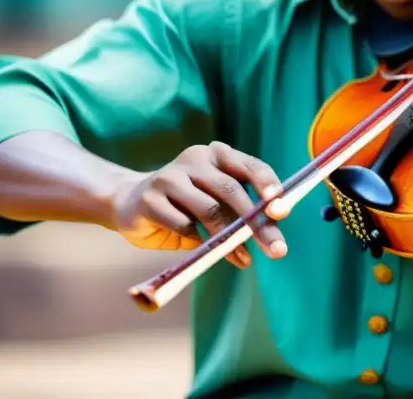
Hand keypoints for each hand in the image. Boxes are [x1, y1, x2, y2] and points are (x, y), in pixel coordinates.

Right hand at [110, 141, 289, 267]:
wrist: (130, 203)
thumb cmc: (185, 205)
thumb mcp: (216, 201)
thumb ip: (239, 209)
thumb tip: (272, 226)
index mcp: (217, 154)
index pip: (250, 166)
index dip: (268, 186)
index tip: (282, 210)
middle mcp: (195, 159)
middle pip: (232, 191)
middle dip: (257, 223)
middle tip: (277, 250)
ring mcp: (170, 176)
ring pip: (209, 209)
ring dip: (229, 239)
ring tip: (243, 258)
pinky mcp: (150, 198)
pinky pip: (183, 225)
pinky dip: (199, 242)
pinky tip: (204, 251)